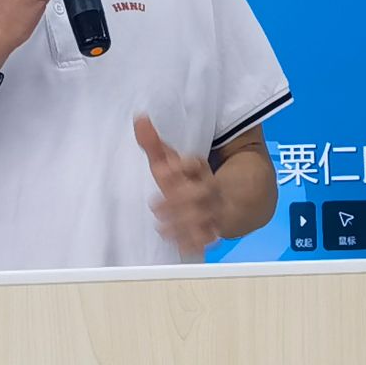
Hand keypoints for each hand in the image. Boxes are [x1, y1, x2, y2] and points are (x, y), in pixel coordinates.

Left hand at [137, 114, 222, 258]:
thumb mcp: (171, 161)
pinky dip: (197, 242)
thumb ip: (154, 143)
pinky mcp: (214, 228)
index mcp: (200, 170)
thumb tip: (139, 118)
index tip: (168, 168)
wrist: (227, 198)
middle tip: (156, 207)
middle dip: (182, 200)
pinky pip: (210, 236)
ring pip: (207, 216)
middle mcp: (210, 189)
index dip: (186, 165)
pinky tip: (183, 246)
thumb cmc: (187, 180)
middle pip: (203, 193)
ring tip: (162, 229)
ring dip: (186, 224)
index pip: (197, 164)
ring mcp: (214, 209)